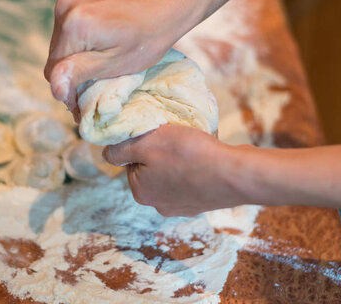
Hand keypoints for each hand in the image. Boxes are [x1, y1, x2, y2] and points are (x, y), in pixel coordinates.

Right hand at [43, 0, 207, 118]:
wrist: (165, 4)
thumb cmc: (146, 39)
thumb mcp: (114, 64)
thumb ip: (80, 73)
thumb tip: (54, 88)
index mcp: (73, 25)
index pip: (53, 69)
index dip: (68, 90)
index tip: (86, 102)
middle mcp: (65, 7)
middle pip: (55, 56)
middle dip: (72, 74)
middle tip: (96, 88)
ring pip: (60, 45)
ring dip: (76, 59)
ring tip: (101, 66)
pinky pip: (68, 31)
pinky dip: (80, 44)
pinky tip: (100, 48)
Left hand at [103, 124, 257, 216]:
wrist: (234, 175)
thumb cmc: (189, 154)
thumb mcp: (147, 142)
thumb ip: (121, 148)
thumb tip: (106, 154)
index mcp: (140, 191)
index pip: (132, 160)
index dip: (144, 143)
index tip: (160, 134)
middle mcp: (157, 204)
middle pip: (151, 168)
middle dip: (161, 152)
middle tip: (177, 139)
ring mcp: (181, 207)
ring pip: (172, 174)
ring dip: (179, 160)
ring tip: (193, 148)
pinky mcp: (202, 203)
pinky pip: (191, 180)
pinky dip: (196, 168)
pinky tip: (205, 159)